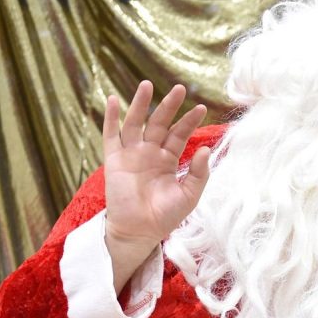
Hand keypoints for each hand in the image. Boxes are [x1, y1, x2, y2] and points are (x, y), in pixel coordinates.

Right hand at [102, 81, 210, 290]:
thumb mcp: (188, 196)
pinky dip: (110, 118)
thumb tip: (206, 149)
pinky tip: (112, 100)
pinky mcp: (114, 160)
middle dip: (169, 106)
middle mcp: (149, 152)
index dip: (189, 122)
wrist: (140, 232)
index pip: (179, 134)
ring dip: (140, 104)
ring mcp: (131, 154)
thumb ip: (198, 174)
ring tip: (147, 84)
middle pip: (159, 123)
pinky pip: (110, 135)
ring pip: (135, 123)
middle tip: (180, 88)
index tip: (201, 108)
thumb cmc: (165, 217)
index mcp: (167, 159)